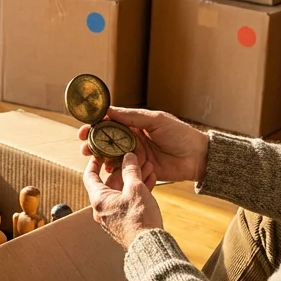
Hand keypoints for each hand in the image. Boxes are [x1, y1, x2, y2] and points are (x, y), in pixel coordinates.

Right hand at [79, 108, 208, 183]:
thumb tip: (109, 110)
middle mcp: (133, 139)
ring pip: (112, 156)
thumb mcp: (155, 120)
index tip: (84, 129)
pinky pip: (123, 170)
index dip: (96, 125)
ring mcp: (135, 155)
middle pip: (107, 141)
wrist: (197, 157)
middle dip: (93, 143)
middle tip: (83, 147)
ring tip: (91, 158)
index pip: (111, 123)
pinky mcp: (140, 170)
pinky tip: (106, 170)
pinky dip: (113, 170)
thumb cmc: (179, 134)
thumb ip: (132, 116)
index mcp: (136, 124)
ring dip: (100, 157)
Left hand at [82, 152, 163, 247]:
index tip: (100, 152)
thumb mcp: (135, 188)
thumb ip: (130, 171)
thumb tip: (128, 157)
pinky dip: (138, 190)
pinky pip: (129, 200)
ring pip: (122, 191)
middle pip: (110, 182)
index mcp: (99, 199)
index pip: (90, 176)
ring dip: (134, 178)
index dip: (94, 162)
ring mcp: (114, 215)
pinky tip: (150, 180)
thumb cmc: (139, 217)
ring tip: (148, 167)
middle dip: (124, 168)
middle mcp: (103, 208)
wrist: (149, 244)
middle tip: (135, 157)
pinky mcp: (125, 221)